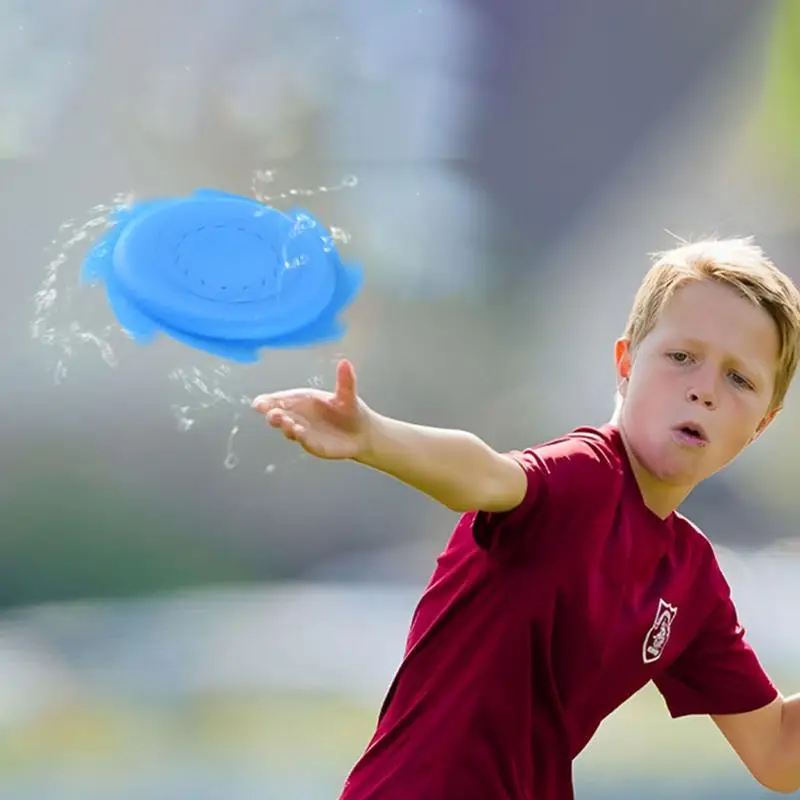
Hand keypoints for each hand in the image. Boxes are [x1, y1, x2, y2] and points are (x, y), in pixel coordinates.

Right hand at [251, 359, 372, 459]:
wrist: (362, 432)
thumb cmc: (349, 410)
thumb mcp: (347, 395)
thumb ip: (345, 381)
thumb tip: (345, 362)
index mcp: (302, 400)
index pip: (280, 399)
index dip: (268, 401)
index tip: (259, 403)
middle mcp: (298, 416)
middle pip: (279, 416)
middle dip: (273, 415)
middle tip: (272, 413)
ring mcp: (304, 432)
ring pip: (289, 430)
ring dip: (286, 427)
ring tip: (288, 422)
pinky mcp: (314, 446)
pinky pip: (305, 442)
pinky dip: (301, 437)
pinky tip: (300, 432)